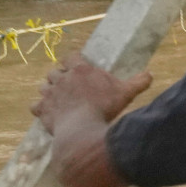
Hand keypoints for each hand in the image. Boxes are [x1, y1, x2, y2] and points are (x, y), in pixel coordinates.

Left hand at [33, 62, 150, 129]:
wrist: (83, 130)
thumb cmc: (105, 108)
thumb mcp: (126, 93)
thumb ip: (138, 82)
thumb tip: (150, 75)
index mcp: (80, 69)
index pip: (70, 56)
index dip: (73, 61)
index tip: (77, 66)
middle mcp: (61, 78)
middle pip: (54, 71)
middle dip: (60, 77)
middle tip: (70, 86)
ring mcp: (50, 94)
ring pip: (43, 87)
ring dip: (50, 91)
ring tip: (59, 98)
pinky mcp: (43, 110)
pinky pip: (35, 106)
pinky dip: (40, 108)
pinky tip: (49, 113)